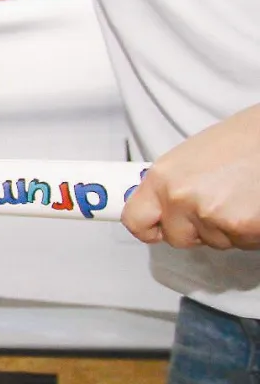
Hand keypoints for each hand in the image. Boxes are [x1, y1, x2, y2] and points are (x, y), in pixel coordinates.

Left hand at [121, 105, 259, 249]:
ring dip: (227, 226)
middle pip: (177, 237)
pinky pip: (241, 243)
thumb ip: (172, 185)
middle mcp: (180, 197)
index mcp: (163, 177)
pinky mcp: (241, 227)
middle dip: (196, 228)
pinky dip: (251, 230)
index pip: (135, 220)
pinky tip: (254, 204)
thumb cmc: (244, 140)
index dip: (149, 227)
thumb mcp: (192, 157)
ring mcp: (210, 215)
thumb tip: (160, 205)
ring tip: (241, 195)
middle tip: (218, 201)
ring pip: (213, 242)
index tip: (157, 227)